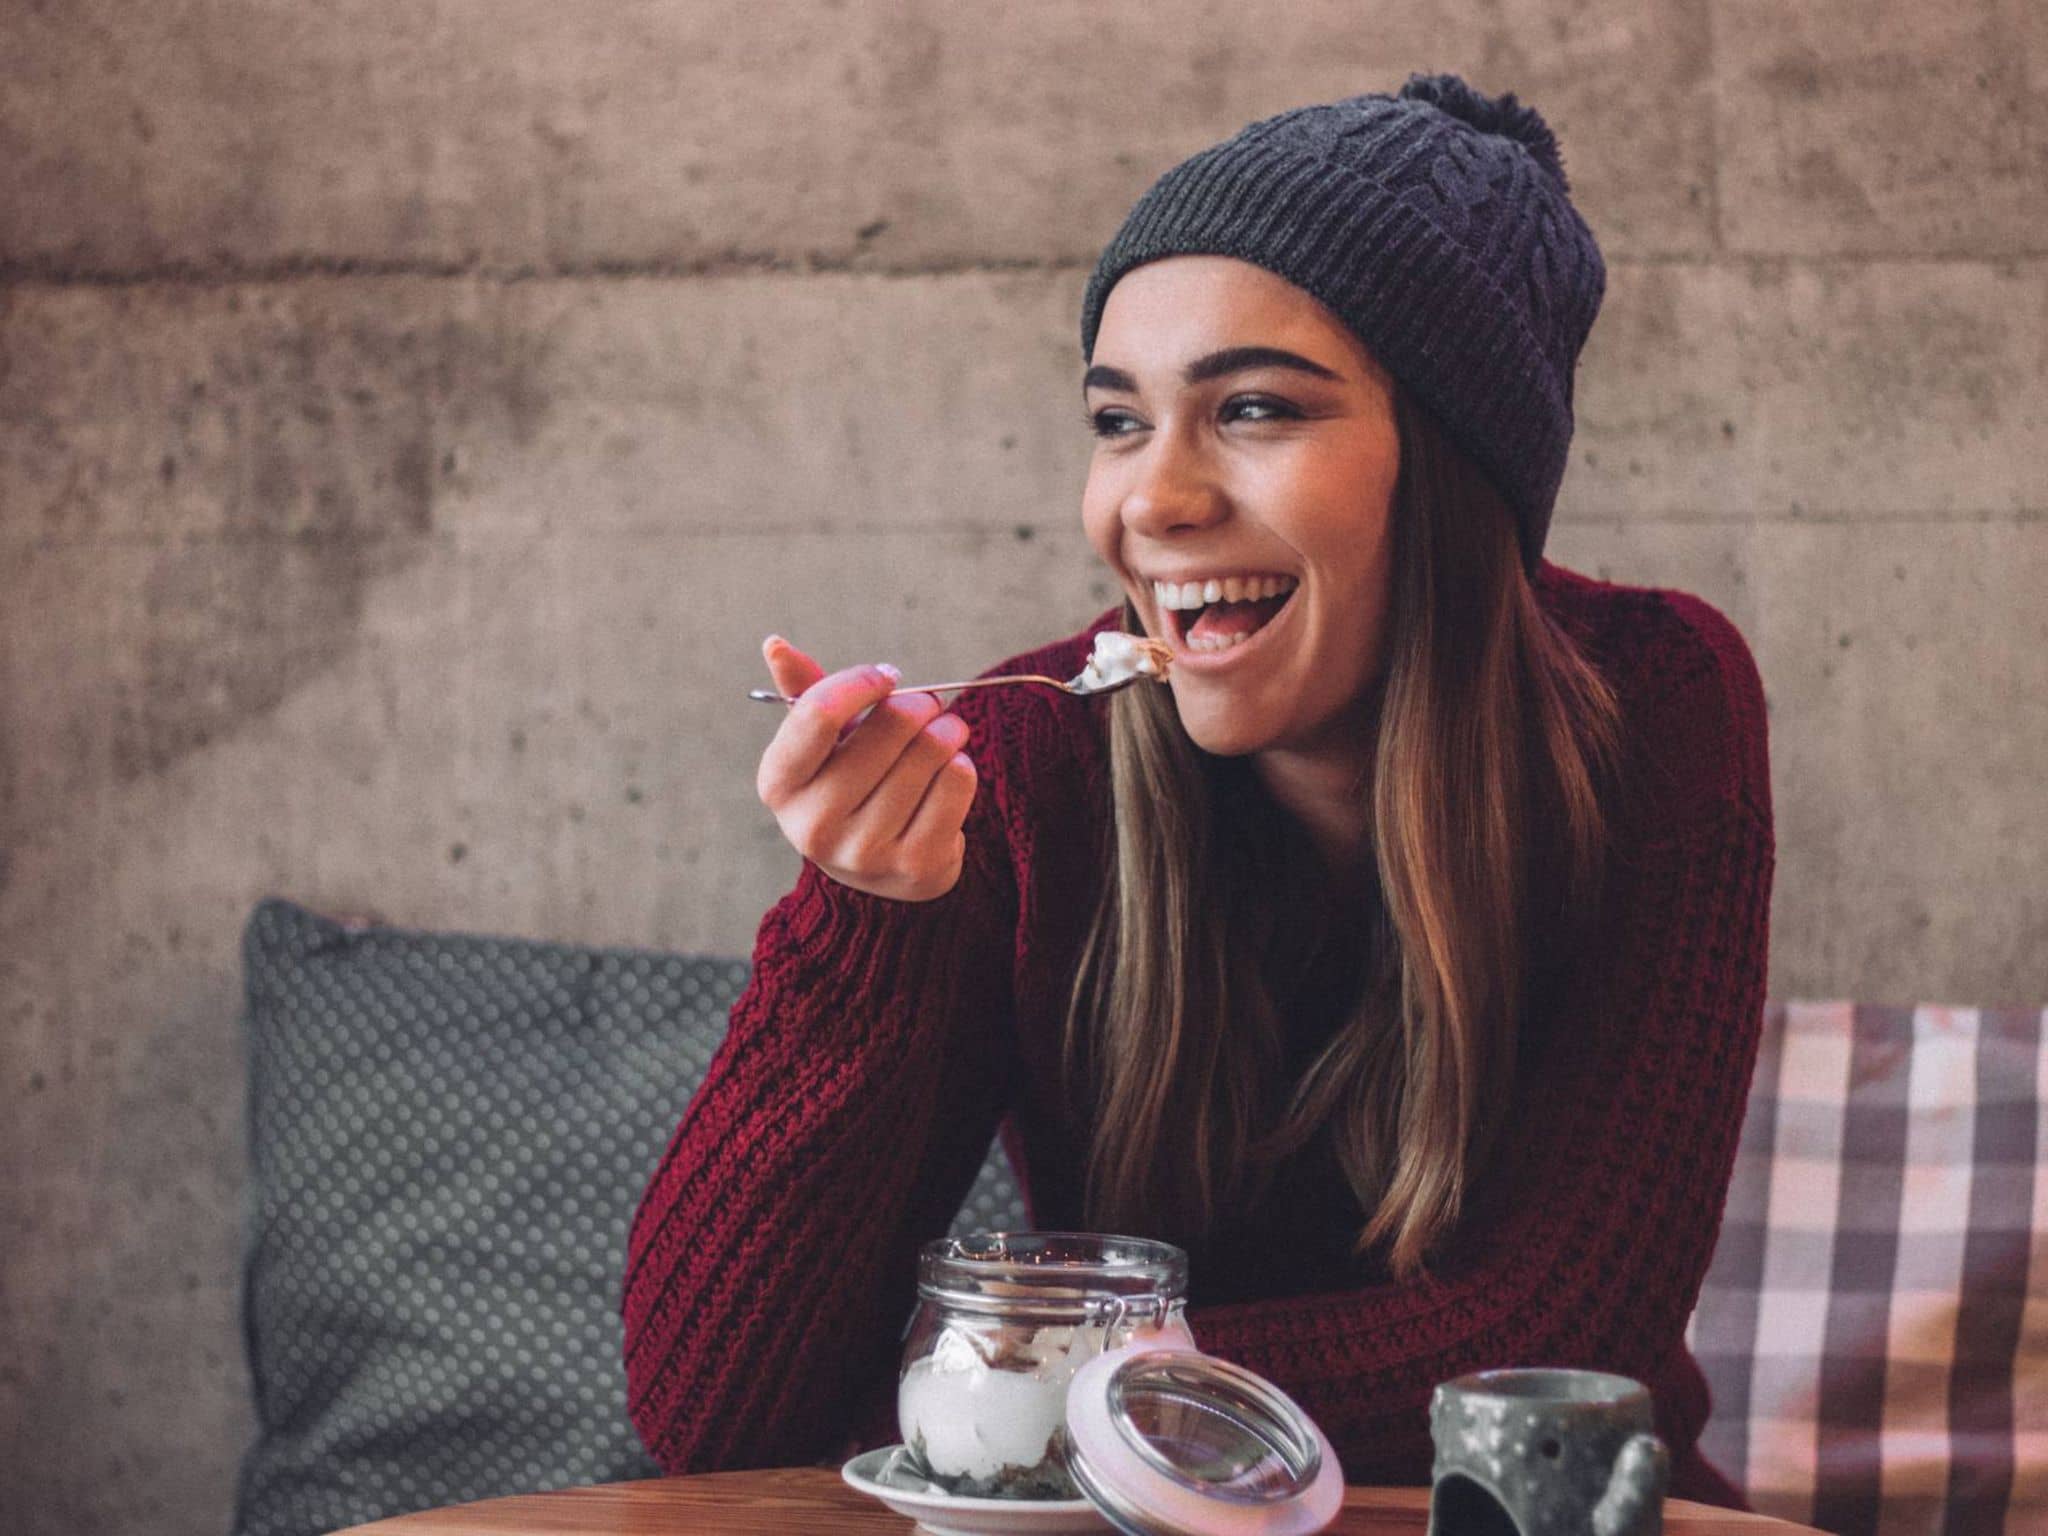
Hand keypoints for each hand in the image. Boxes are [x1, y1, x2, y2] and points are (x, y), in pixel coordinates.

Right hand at [754, 636, 978, 901]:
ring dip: (948, 729)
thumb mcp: (820, 745)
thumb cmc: (848, 785)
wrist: (879, 870)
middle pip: (891, 724)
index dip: (862, 682)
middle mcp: (813, 825)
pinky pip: (958, 782)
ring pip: (932, 750)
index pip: (819, 713)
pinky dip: (962, 764)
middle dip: (920, 703)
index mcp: (778, 784)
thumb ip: (805, 694)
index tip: (887, 677)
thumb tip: (774, 644)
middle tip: (927, 706)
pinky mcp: (915, 865)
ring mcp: (864, 850)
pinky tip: (949, 771)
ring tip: (945, 733)